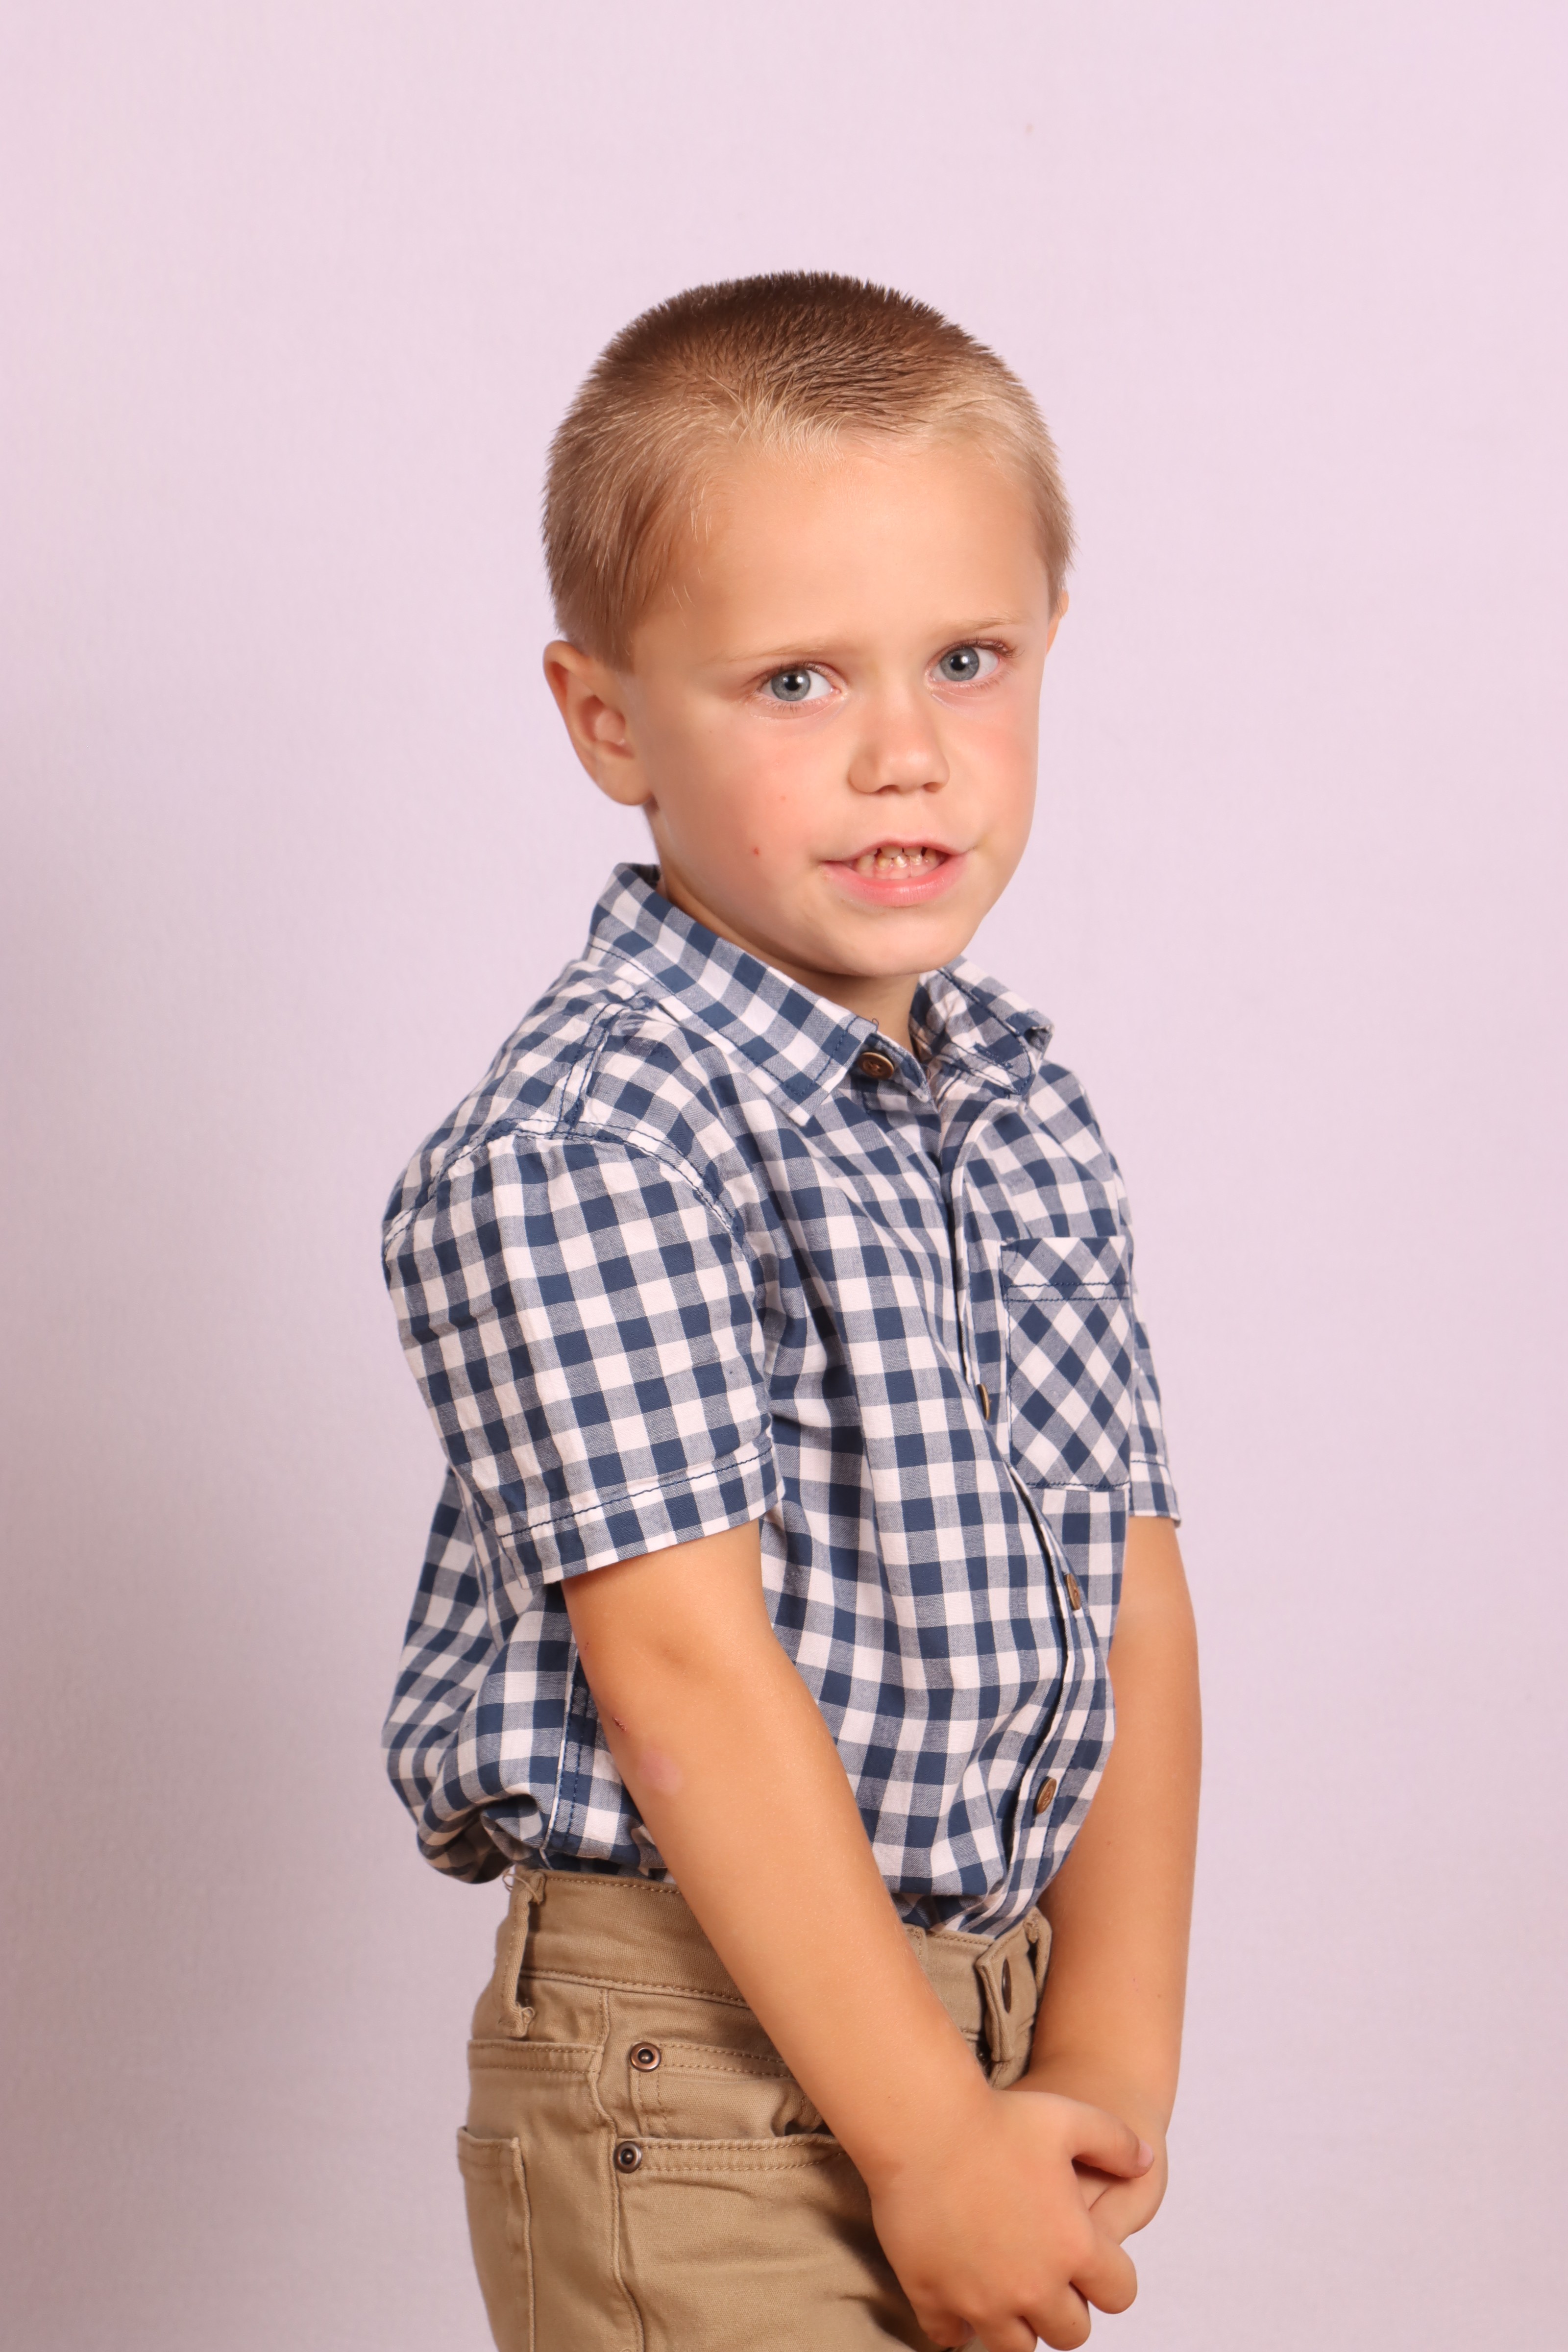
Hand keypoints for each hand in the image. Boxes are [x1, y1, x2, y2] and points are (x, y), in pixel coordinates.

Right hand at [866, 2083, 1152, 2350]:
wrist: (922, 2123)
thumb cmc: (997, 2118)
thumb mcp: (1069, 2118)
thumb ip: (1116, 2142)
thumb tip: (1146, 2160)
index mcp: (1073, 2247)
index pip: (1119, 2294)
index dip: (1110, 2277)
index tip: (1089, 2257)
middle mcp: (1033, 2286)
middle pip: (1070, 2333)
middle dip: (1065, 2308)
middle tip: (1045, 2273)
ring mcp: (980, 2299)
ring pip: (1015, 2348)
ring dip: (1017, 2323)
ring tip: (1005, 2288)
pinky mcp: (933, 2298)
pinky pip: (950, 2338)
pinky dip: (957, 2324)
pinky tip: (958, 2291)